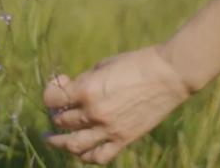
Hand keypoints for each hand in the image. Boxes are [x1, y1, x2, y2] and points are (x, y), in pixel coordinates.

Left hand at [41, 44, 191, 163]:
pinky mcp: (123, 139)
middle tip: (59, 109)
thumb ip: (84, 81)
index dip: (50, 91)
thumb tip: (71, 92)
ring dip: (59, 143)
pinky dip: (86, 155)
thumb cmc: (136, 63)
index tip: (61, 83)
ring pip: (73, 145)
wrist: (169, 75)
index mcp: (87, 90)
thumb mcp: (104, 65)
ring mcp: (108, 129)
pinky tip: (80, 151)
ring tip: (52, 140)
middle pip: (61, 122)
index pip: (52, 100)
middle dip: (55, 114)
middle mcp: (94, 113)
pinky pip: (98, 156)